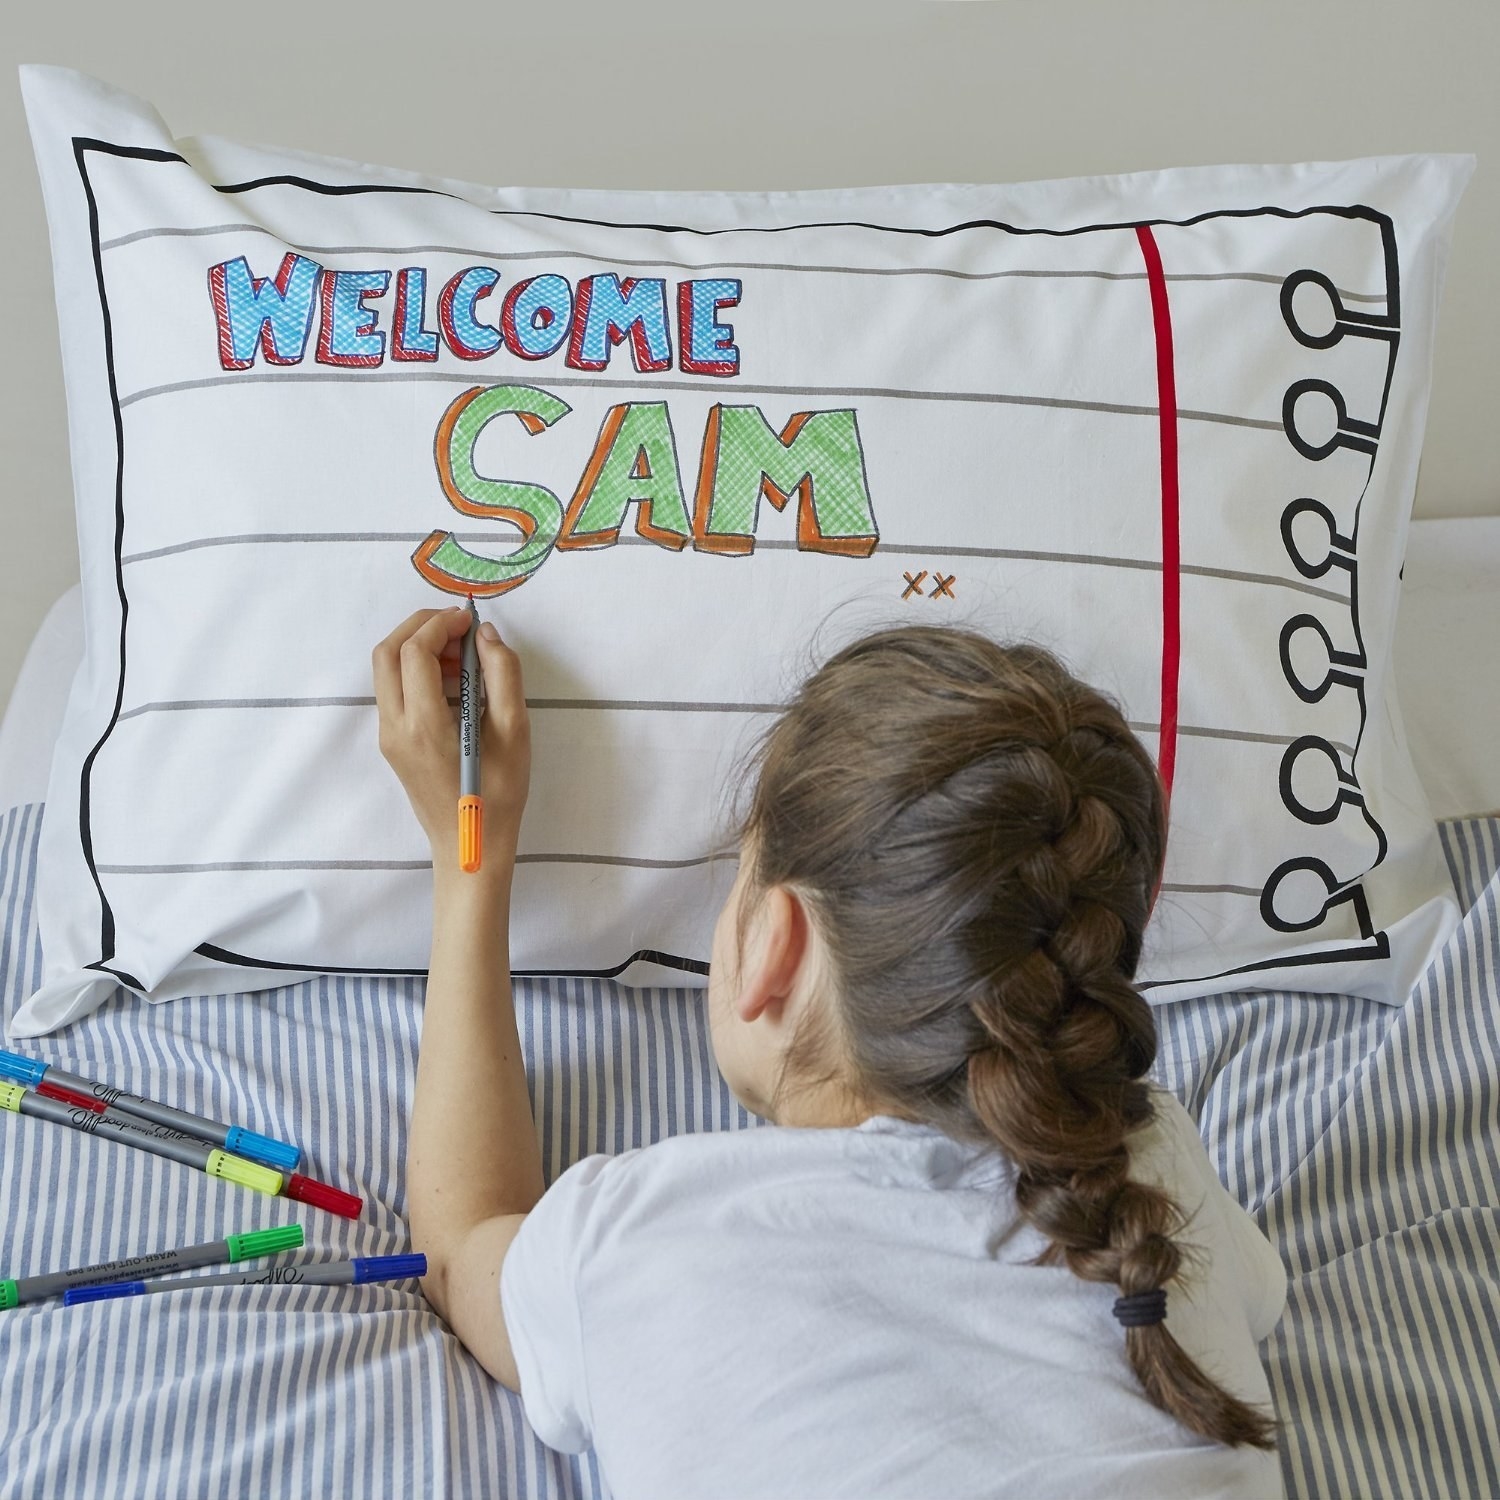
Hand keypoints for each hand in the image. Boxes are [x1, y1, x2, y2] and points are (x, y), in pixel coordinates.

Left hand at [372, 606, 530, 863]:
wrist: (470, 847)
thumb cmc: (499, 795)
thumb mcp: (514, 732)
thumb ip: (503, 675)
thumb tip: (486, 635)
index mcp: (423, 725)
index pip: (414, 651)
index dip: (440, 624)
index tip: (471, 621)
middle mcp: (394, 727)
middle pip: (387, 652)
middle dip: (420, 626)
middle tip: (458, 626)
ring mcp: (387, 736)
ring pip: (386, 670)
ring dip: (417, 647)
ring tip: (461, 656)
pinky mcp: (391, 743)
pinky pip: (394, 691)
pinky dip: (416, 672)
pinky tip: (452, 683)